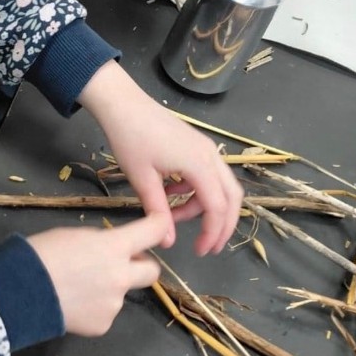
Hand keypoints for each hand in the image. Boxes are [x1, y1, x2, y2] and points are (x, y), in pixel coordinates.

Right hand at [28, 214, 166, 334]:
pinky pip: (105, 314)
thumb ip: (101, 243)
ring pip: (121, 294)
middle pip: (153, 271)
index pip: (154, 231)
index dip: (158, 225)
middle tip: (123, 264)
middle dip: (143, 266)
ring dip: (108, 289)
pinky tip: (72, 306)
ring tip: (76, 289)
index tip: (157, 225)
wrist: (20, 293)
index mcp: (115, 247)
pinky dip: (93, 310)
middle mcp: (122, 276)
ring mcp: (114, 304)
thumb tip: (111, 252)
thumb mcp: (75, 235)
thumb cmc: (42, 254)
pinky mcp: (103, 325)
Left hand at [79, 62, 242, 256]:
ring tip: (175, 217)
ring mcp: (206, 149)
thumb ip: (158, 213)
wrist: (123, 104)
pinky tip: (171, 194)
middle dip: (223, 224)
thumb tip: (169, 243)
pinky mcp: (197, 146)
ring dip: (204, 207)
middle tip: (208, 246)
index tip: (200, 251)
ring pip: (221, 186)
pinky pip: (208, 175)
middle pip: (232, 197)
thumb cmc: (130, 138)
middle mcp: (210, 156)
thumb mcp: (142, 180)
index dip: (213, 233)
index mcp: (199, 165)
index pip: (218, 207)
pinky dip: (196, 191)